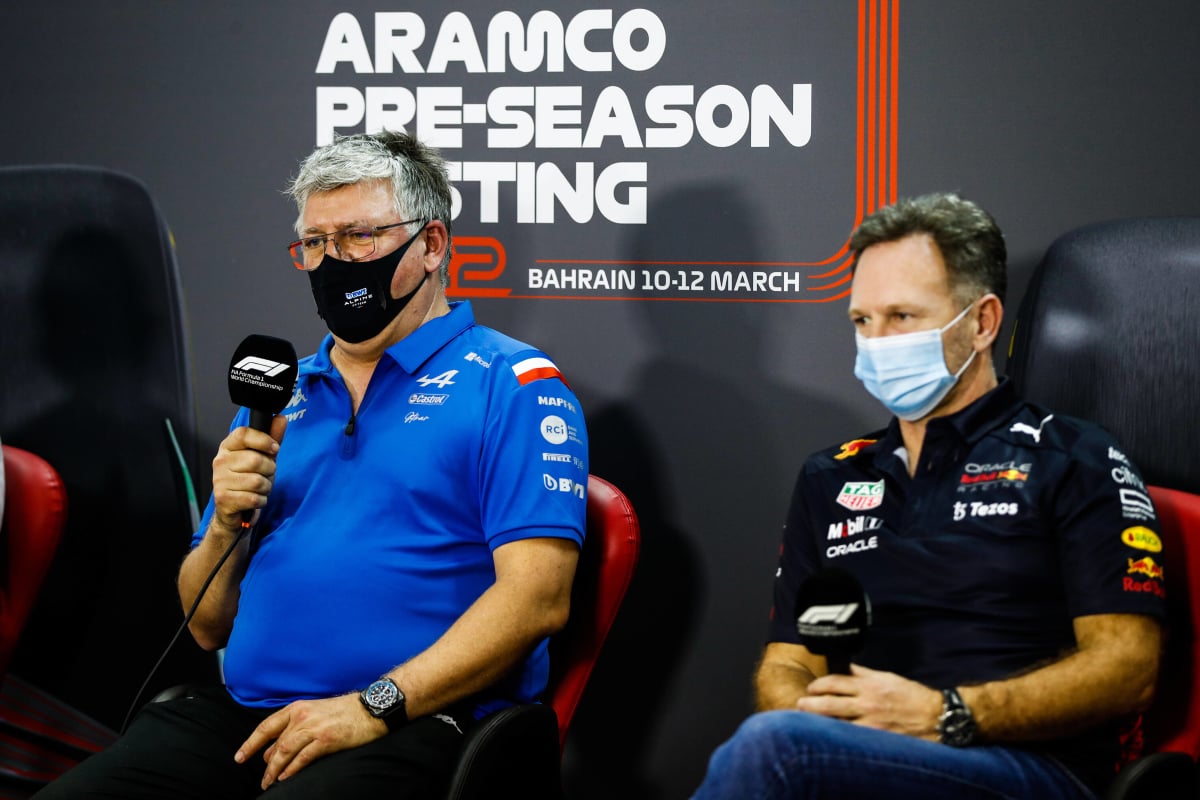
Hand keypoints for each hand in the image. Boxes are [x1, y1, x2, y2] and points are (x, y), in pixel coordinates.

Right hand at [210, 416, 286, 530]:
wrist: (233, 509)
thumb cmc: (248, 479)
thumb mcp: (262, 457)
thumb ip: (271, 438)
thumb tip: (280, 418)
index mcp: (228, 447)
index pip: (243, 433)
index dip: (263, 440)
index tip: (274, 449)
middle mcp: (220, 461)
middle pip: (256, 460)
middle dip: (269, 470)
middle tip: (265, 475)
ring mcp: (219, 480)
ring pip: (257, 481)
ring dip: (266, 488)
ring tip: (259, 489)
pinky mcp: (223, 499)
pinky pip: (254, 498)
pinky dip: (261, 501)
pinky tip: (254, 500)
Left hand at [234, 693, 386, 788]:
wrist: (371, 708)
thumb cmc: (345, 711)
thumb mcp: (315, 712)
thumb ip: (295, 727)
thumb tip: (275, 750)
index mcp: (297, 707)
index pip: (266, 727)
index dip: (251, 744)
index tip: (240, 757)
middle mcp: (302, 716)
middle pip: (275, 744)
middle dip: (265, 765)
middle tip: (262, 780)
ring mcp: (314, 727)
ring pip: (285, 752)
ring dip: (275, 770)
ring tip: (270, 783)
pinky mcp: (326, 739)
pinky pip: (303, 757)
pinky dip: (292, 769)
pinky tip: (286, 777)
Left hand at [794, 664, 942, 740]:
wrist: (935, 716)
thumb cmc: (911, 695)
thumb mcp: (886, 677)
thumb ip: (863, 673)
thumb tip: (845, 667)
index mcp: (869, 685)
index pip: (835, 683)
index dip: (818, 685)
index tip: (811, 688)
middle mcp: (868, 703)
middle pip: (830, 704)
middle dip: (810, 704)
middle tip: (800, 704)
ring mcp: (871, 723)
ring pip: (838, 723)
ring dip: (820, 721)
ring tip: (808, 720)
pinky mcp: (876, 737)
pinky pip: (852, 736)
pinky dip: (839, 734)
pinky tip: (829, 734)